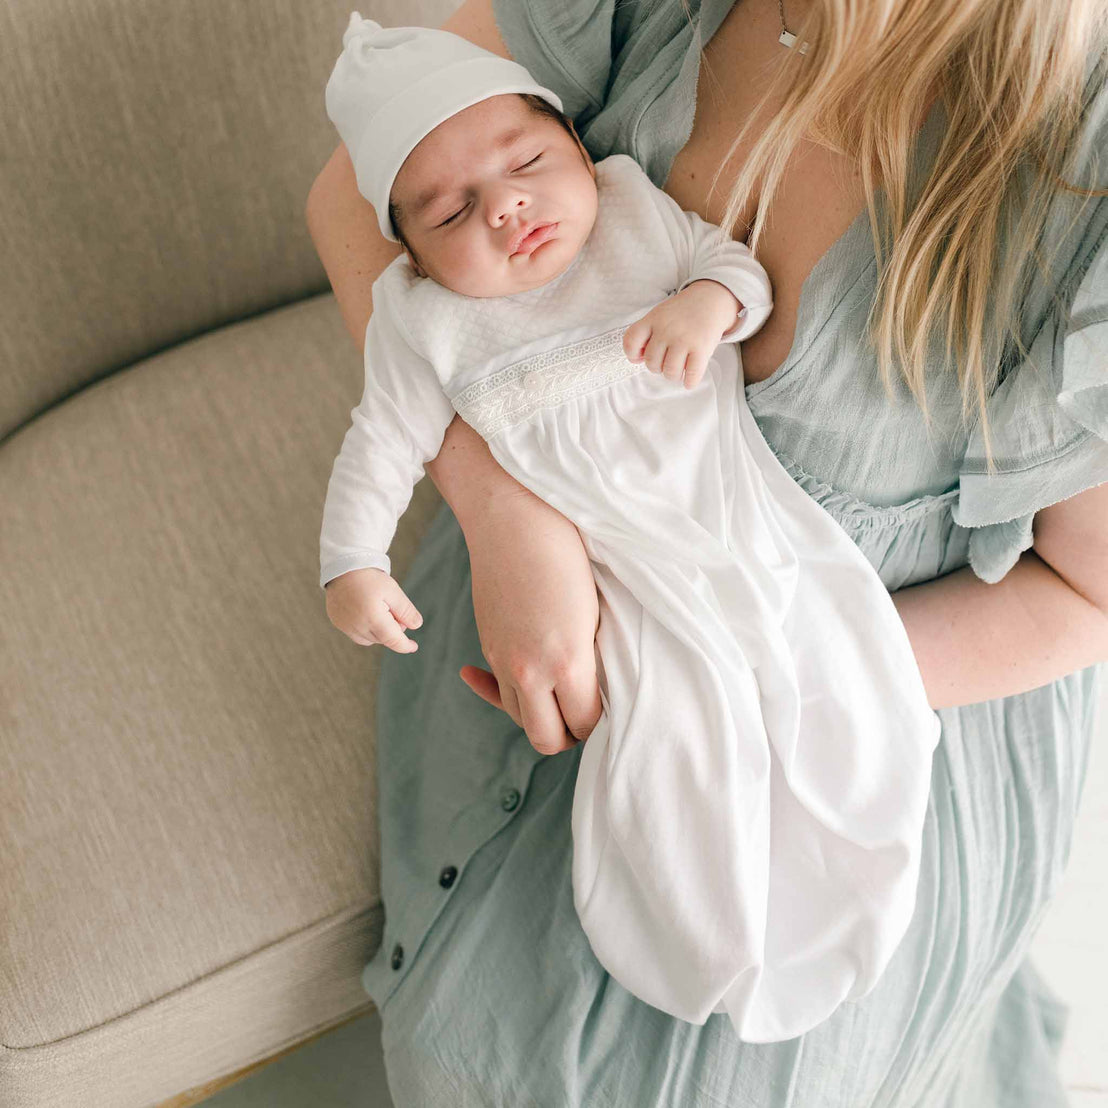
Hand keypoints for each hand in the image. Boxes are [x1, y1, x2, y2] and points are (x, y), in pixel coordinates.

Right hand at [324, 566, 423, 653]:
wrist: (343, 567)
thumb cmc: (370, 578)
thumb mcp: (393, 591)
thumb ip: (406, 610)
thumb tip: (416, 625)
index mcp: (373, 618)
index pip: (393, 640)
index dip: (405, 645)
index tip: (413, 646)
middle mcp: (357, 626)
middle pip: (383, 639)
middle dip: (392, 629)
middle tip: (393, 608)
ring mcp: (345, 626)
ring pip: (370, 639)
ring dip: (379, 631)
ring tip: (379, 608)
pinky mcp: (338, 623)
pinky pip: (357, 634)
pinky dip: (366, 629)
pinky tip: (367, 612)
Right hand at [458, 490, 603, 756]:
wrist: (515, 516)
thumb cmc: (567, 552)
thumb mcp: (596, 611)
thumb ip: (594, 658)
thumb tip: (597, 687)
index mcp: (568, 662)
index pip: (585, 724)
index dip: (601, 721)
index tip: (611, 701)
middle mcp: (530, 671)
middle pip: (547, 738)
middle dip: (569, 733)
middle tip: (586, 712)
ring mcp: (504, 660)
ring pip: (520, 717)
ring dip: (539, 715)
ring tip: (557, 696)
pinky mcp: (488, 644)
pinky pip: (497, 688)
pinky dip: (502, 695)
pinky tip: (503, 688)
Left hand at [622, 280, 740, 389]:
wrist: (710, 299)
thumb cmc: (681, 313)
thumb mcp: (659, 314)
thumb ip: (647, 333)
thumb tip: (638, 359)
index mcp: (653, 319)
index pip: (631, 342)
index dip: (632, 354)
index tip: (640, 356)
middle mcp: (666, 329)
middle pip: (652, 362)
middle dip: (657, 366)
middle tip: (666, 360)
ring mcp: (684, 339)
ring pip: (669, 372)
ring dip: (673, 375)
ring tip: (679, 368)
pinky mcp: (702, 348)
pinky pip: (691, 375)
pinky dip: (689, 381)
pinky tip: (690, 378)